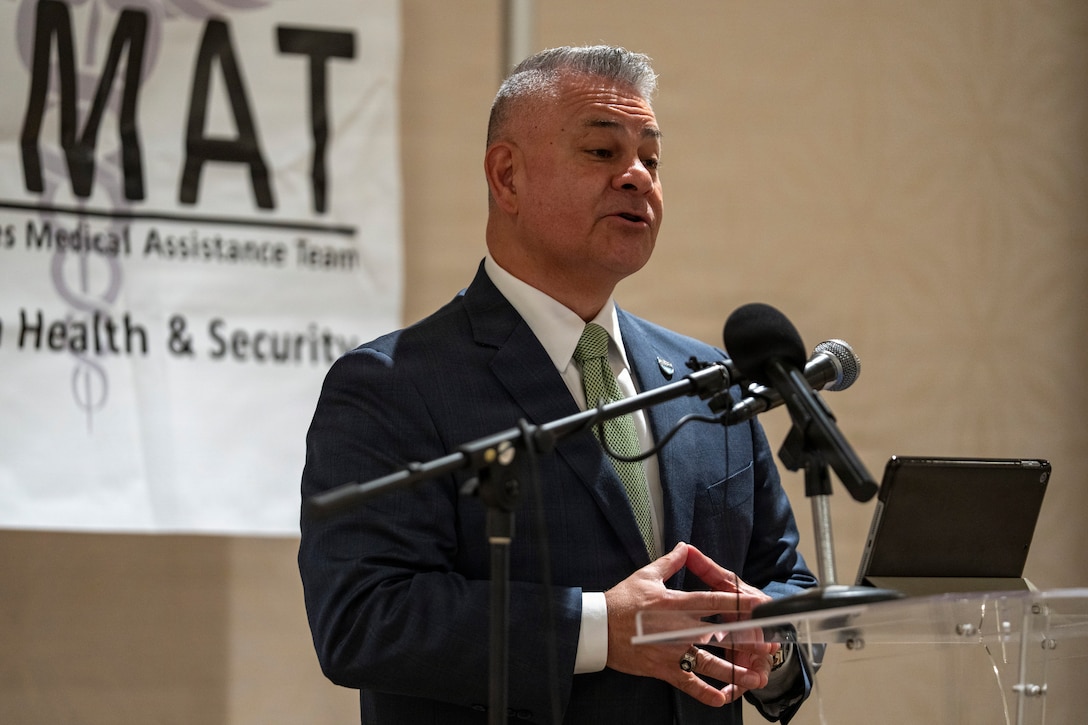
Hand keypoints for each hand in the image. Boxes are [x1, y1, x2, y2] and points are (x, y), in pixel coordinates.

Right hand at [603, 542, 778, 706]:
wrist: (598, 628)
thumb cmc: (621, 600)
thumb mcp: (646, 575)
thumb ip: (671, 562)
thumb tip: (685, 546)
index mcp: (677, 603)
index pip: (714, 601)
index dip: (740, 602)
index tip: (761, 605)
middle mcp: (680, 628)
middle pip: (721, 634)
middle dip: (749, 641)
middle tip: (772, 646)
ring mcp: (673, 651)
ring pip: (711, 663)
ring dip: (737, 671)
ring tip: (757, 677)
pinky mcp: (664, 669)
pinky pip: (690, 684)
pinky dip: (707, 693)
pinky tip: (723, 697)